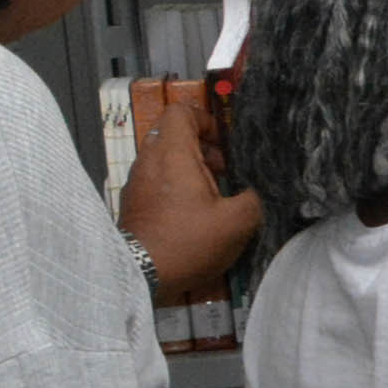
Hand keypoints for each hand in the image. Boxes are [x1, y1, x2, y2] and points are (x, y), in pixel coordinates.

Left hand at [121, 91, 263, 301]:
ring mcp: (136, 182)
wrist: (140, 275)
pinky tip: (192, 215)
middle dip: (203, 149)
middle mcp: (149, 160)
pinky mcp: (132, 203)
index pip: (181, 112)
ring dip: (190, 170)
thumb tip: (255, 192)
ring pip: (165, 160)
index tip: (224, 145)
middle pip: (175, 136)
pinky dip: (175, 187)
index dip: (206, 121)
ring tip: (212, 197)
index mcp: (172, 153)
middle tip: (225, 173)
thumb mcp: (236, 222)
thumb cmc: (188, 240)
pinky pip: (156, 180)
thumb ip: (254, 199)